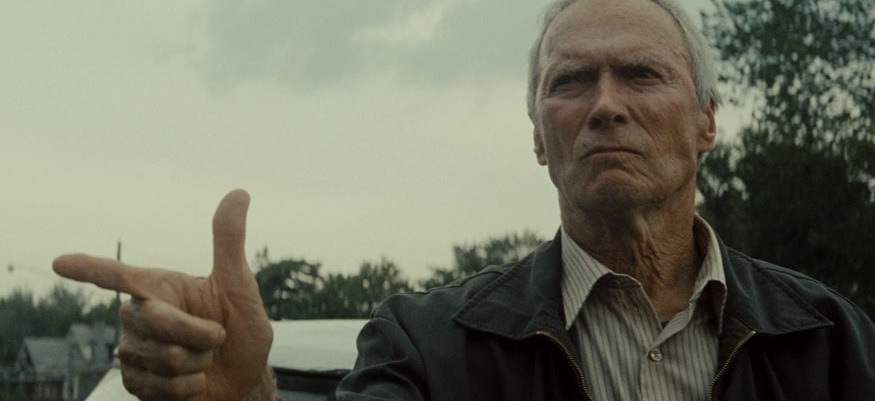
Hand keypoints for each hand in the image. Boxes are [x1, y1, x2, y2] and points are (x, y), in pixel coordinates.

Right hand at [53, 190, 274, 400]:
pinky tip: (194, 382)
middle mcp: (140, 316)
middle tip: (218, 337)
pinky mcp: (135, 382)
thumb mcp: (241, 285)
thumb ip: (229, 242)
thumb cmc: (241, 330)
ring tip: (204, 359)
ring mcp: (134, 350)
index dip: (90, 269)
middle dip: (199, 332)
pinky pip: (160, 385)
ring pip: (162, 356)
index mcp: (159, 288)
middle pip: (156, 320)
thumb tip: (239, 192)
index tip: (60, 262)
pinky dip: (189, 386)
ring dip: (197, 362)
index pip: (119, 276)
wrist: (244, 379)